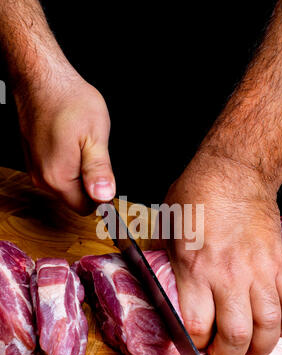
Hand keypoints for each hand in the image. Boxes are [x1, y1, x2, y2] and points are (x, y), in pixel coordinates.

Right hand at [15, 70, 114, 213]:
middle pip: (75, 198)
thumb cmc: (68, 101)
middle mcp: (42, 178)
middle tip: (94, 152)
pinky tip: (70, 141)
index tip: (107, 176)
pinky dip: (67, 162)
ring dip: (78, 171)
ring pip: (66, 185)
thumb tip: (104, 197)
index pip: (86, 208)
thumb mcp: (96, 137)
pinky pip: (56, 172)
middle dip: (89, 182)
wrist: (41, 79)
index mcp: (59, 178)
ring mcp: (35, 168)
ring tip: (81, 143)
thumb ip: (99, 171)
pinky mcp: (33, 158)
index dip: (101, 196)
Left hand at [164, 153, 281, 354]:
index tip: (196, 343)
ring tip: (251, 349)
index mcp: (195, 268)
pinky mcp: (280, 264)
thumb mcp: (167, 230)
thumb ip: (168, 265)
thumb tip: (164, 287)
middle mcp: (229, 275)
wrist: (234, 173)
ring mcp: (259, 271)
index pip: (197, 325)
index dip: (196, 343)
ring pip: (269, 326)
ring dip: (260, 347)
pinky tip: (277, 327)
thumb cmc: (196, 196)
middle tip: (222, 354)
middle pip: (236, 334)